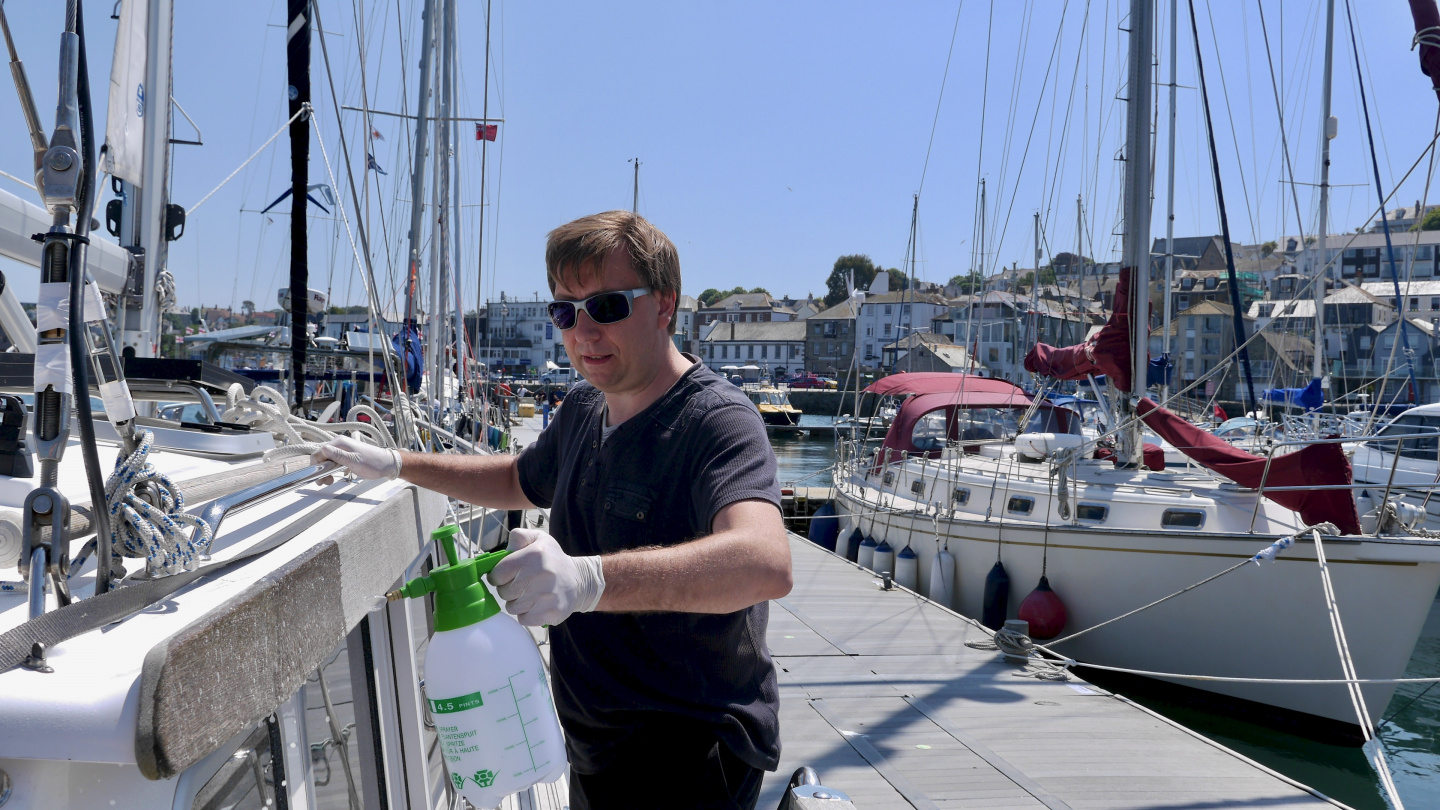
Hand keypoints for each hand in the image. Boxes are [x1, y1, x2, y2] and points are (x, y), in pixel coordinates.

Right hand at [314, 435, 401, 479]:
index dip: (315, 466)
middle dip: (320, 470)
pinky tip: (335, 476)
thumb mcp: (354, 461)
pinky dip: (332, 469)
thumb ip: (338, 456)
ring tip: (330, 481)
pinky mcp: (347, 455)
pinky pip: (334, 461)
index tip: (318, 478)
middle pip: (322, 457)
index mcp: (339, 443)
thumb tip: (323, 449)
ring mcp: (343, 449)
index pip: (319, 453)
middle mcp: (339, 444)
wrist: (387, 464)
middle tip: (325, 483)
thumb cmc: (373, 463)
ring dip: (325, 471)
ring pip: (327, 460)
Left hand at [488, 528, 603, 625]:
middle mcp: (540, 574)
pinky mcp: (551, 613)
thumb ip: (519, 536)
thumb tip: (506, 549)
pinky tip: (537, 605)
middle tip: (523, 584)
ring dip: (518, 603)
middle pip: (504, 592)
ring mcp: (546, 596)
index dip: (499, 576)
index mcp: (534, 555)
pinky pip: (523, 619)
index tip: (508, 576)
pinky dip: (527, 615)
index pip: (498, 574)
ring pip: (512, 608)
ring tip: (531, 594)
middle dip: (509, 590)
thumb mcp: (539, 539)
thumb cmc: (553, 560)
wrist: (580, 581)